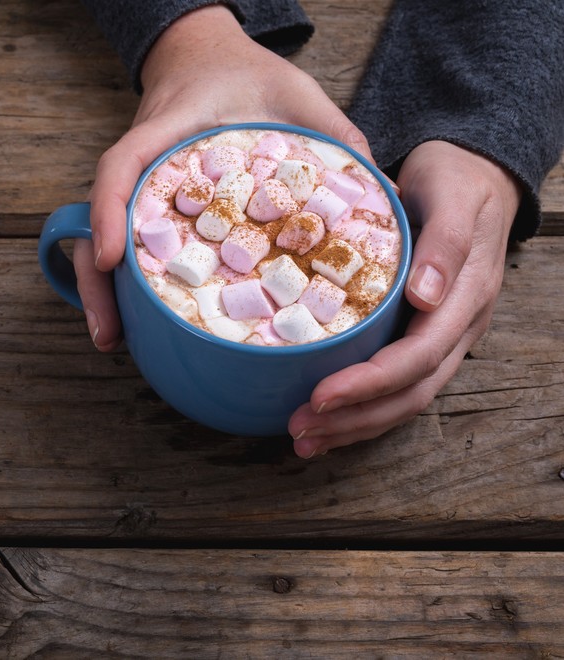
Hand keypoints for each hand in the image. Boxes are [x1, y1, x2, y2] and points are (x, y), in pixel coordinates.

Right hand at [76, 5, 371, 350]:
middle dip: (96, 279)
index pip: (124, 165)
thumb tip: (380, 197)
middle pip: (101, 220)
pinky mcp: (150, 207)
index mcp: (170, 132)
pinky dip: (126, 283)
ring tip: (113, 339)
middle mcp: (145, 166)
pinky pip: (131, 244)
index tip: (113, 257)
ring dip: (103, 292)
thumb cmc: (251, 77)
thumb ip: (335, 139)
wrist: (210, 59)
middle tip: (110, 333)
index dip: (110, 210)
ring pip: (103, 238)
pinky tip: (139, 321)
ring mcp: (142, 190)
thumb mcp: (299, 96)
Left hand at [289, 140, 522, 457]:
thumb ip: (445, 243)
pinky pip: (396, 386)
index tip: (320, 395)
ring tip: (303, 440)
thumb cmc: (455, 182)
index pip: (417, 357)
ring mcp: (441, 338)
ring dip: (354, 426)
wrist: (473, 178)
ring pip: (404, 401)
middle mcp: (455, 328)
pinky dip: (361, 409)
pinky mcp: (422, 339)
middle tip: (299, 429)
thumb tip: (425, 296)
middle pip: (409, 393)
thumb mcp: (452, 197)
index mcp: (464, 299)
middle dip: (354, 418)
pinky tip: (324, 421)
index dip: (370, 383)